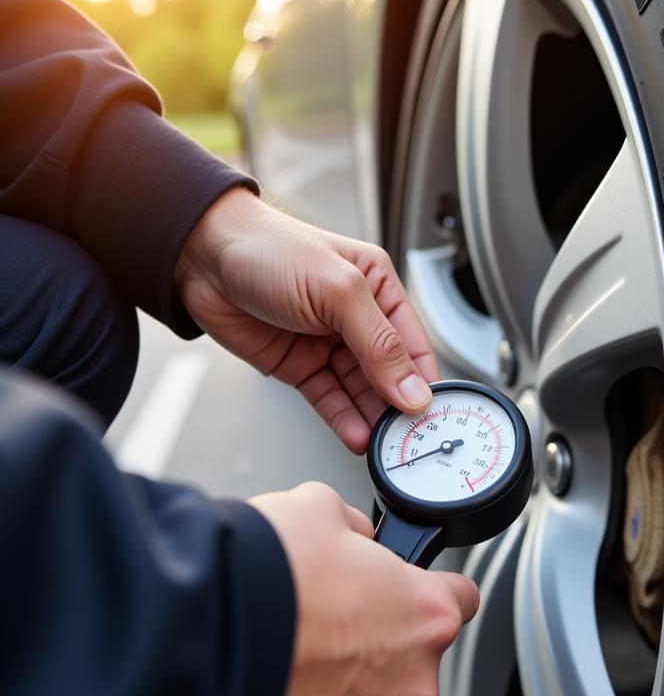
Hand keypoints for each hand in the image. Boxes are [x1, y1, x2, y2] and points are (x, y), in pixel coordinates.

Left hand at [175, 188, 439, 452]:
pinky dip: (343, 421)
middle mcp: (357, 318)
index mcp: (378, 288)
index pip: (413, 344)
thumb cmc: (268, 249)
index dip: (425, 381)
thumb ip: (379, 343)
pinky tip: (356, 437)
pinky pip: (329, 400)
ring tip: (382, 446)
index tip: (432, 415)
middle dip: (399, 408)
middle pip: (390, 374)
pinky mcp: (299, 366)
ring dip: (372, 420)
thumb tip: (412, 388)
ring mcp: (327, 344)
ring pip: (361, 393)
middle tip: (408, 439)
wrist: (200, 256)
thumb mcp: (338, 291)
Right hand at [249, 482, 478, 695]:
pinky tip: (281, 670)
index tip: (412, 582)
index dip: (433, 584)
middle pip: (413, 649)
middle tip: (333, 604)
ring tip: (298, 638)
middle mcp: (411, 678)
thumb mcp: (319, 509)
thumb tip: (352, 538)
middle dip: (381, 628)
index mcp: (427, 616)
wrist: (200, 644)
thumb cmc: (268, 577)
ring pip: (372, 689)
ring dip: (346, 669)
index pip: (462, 597)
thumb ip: (354, 527)